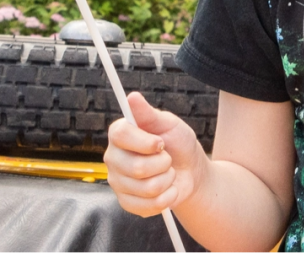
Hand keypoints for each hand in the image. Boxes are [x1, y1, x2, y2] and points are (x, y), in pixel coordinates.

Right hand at [105, 91, 207, 216]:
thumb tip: (132, 97)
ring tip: (167, 173)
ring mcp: (118, 182)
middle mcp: (113, 158)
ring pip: (147, 188)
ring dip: (167, 180)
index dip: (144, 142)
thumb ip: (149, 114)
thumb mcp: (169, 124)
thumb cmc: (178, 143)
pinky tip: (166, 189)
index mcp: (120, 134)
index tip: (160, 143)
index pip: (120, 135)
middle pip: (136, 167)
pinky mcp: (126, 202)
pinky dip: (167, 197)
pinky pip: (148, 206)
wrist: (190, 172)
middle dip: (163, 163)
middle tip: (167, 158)